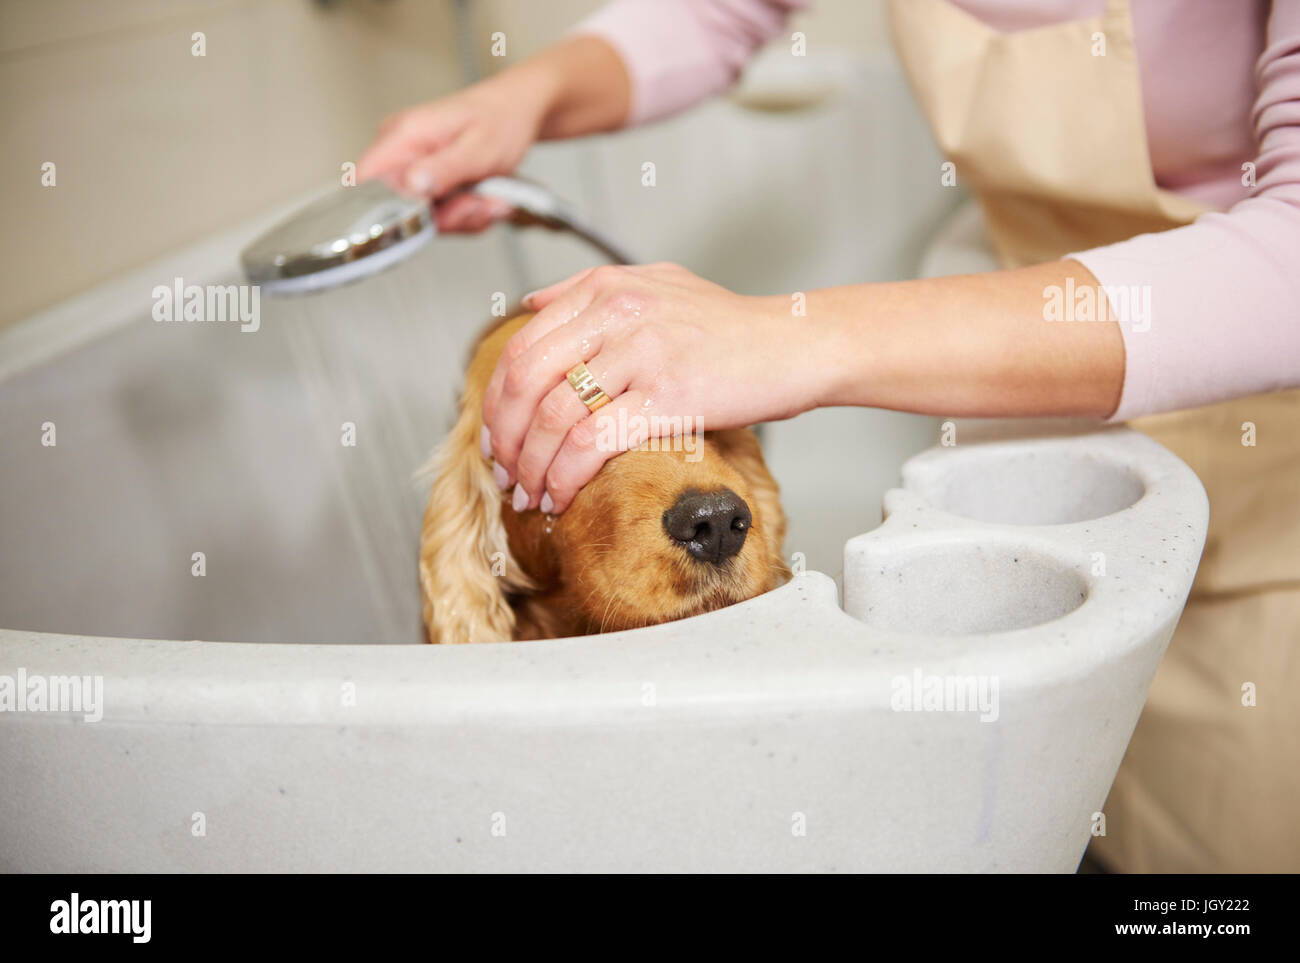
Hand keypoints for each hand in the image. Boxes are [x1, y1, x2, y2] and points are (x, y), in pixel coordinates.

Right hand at [356, 73, 550, 232]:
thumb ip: (445, 168)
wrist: (517, 112)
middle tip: (480, 203)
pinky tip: (485, 198)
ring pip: (426, 220)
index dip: (389, 211)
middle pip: (400, 212)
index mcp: (403, 136)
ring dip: (464, 217)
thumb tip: (411, 184)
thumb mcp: (479, 148)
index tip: (433, 214)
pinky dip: (467, 215)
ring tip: (491, 197)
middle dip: (447, 218)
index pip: (363, 182)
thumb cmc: (500, 119)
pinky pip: (441, 217)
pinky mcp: (428, 184)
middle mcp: (400, 153)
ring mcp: (413, 170)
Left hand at [482, 263, 812, 513]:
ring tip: (532, 493)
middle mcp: (617, 312)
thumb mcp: (656, 282)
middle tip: (506, 472)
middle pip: (525, 380)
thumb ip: (588, 289)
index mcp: (606, 289)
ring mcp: (641, 354)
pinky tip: (564, 495)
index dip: (497, 401)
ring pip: (553, 416)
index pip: (522, 345)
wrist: (796, 344)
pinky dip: (566, 476)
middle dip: (505, 438)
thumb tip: (531, 304)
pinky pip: (592, 443)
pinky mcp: (667, 396)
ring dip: (532, 465)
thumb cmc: (731, 327)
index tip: (499, 437)